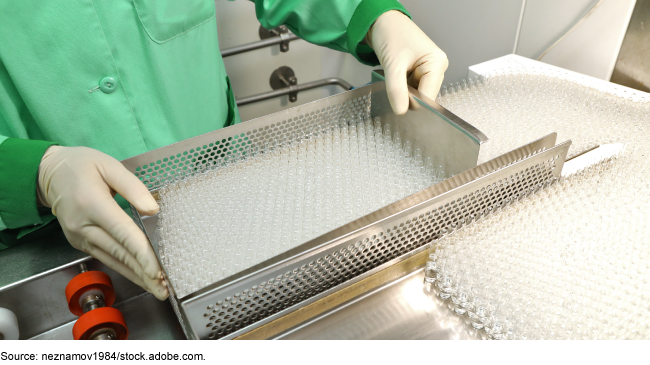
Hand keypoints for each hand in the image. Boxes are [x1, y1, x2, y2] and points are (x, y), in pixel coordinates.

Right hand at [38, 146, 167, 299]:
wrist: (48, 173)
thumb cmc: (81, 165)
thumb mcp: (109, 165)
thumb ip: (133, 187)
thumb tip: (153, 209)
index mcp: (92, 204)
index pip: (122, 233)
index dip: (141, 254)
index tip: (158, 270)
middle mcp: (83, 225)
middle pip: (119, 253)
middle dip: (144, 273)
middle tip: (165, 289)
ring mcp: (79, 237)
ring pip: (113, 261)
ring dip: (137, 277)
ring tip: (158, 290)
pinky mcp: (80, 243)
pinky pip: (106, 259)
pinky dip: (125, 270)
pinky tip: (141, 279)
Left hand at [367, 10, 448, 114]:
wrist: (381, 23)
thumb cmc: (392, 34)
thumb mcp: (393, 65)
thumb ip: (397, 90)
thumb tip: (401, 111)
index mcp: (437, 63)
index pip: (429, 97)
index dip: (413, 103)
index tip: (398, 103)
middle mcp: (436, 68)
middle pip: (424, 98)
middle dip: (407, 97)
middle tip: (393, 84)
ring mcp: (428, 71)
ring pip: (416, 95)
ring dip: (403, 93)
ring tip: (394, 77)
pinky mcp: (419, 73)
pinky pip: (411, 90)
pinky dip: (401, 89)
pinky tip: (395, 79)